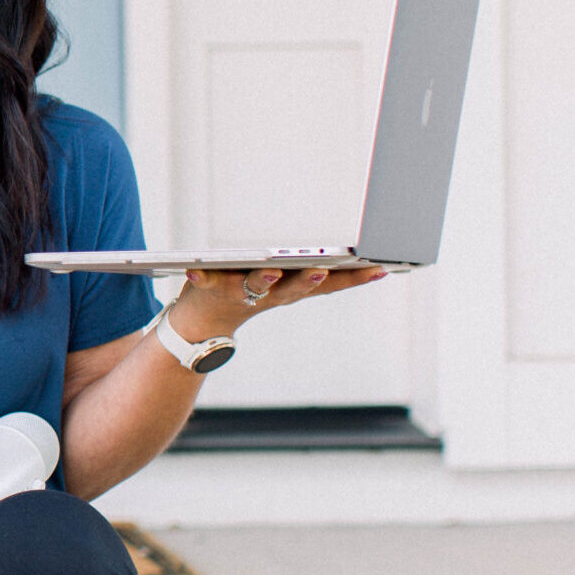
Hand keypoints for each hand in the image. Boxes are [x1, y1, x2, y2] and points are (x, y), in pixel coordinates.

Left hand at [169, 263, 388, 337]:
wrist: (203, 322)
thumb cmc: (249, 291)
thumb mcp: (287, 281)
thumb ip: (314, 269)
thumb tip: (354, 253)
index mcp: (291, 289)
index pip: (329, 285)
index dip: (354, 279)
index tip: (380, 267)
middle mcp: (270, 294)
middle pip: (294, 289)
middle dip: (309, 279)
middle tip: (321, 269)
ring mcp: (240, 292)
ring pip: (255, 286)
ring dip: (264, 280)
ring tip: (272, 270)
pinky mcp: (210, 287)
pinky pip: (205, 280)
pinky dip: (200, 275)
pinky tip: (194, 269)